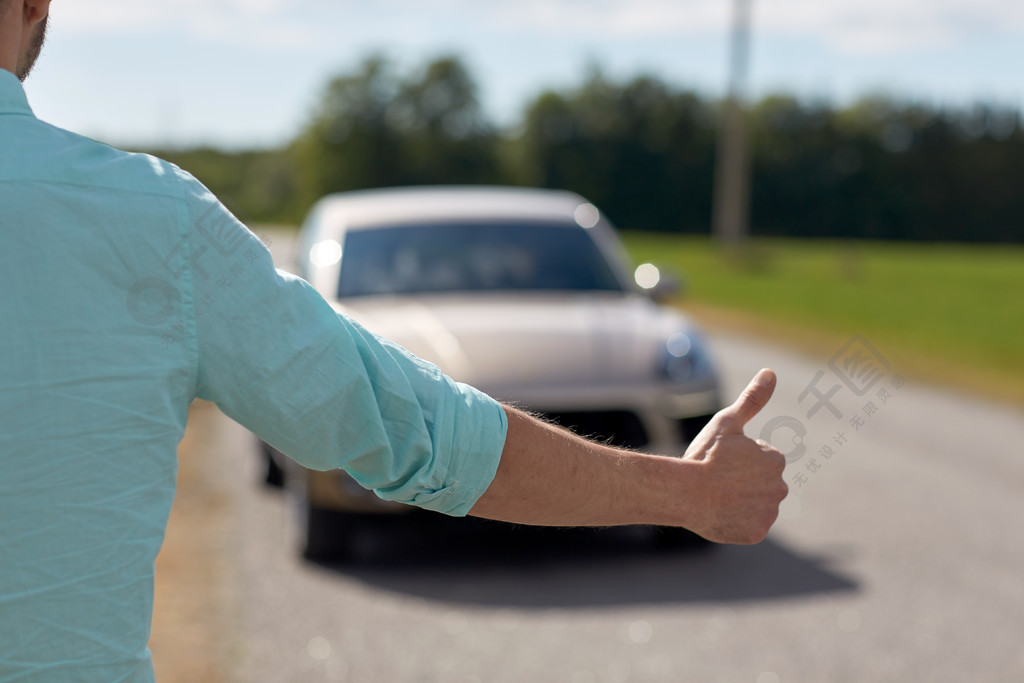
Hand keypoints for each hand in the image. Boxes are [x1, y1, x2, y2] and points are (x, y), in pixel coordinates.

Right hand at [681, 368, 788, 543]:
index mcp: (775, 459)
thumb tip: (771, 372)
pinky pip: (748, 527)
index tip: (721, 462)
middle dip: (743, 483)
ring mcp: (768, 512)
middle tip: (717, 481)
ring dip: (740, 503)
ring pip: (755, 506)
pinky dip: (736, 523)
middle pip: (761, 484)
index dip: (738, 462)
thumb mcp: (727, 422)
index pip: (761, 461)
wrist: (684, 492)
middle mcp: (779, 487)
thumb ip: (752, 399)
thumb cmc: (704, 455)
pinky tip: (718, 514)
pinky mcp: (757, 533)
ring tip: (716, 497)